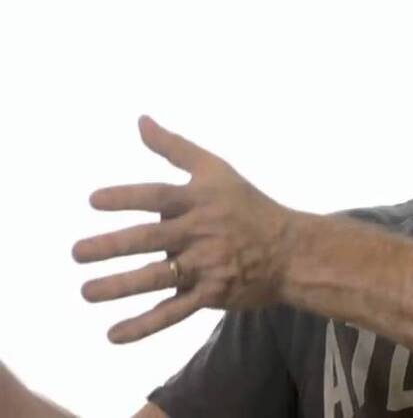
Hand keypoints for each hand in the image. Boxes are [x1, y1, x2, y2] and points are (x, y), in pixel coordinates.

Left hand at [73, 115, 298, 343]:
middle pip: (151, 239)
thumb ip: (175, 148)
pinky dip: (144, 325)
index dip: (127, 198)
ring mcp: (207, 266)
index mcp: (201, 201)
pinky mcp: (211, 295)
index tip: (94, 201)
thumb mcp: (216, 171)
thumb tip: (140, 121)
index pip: (158, 197)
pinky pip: (173, 312)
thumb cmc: (249, 206)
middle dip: (112, 246)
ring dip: (120, 286)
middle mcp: (202, 233)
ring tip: (87, 291)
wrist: (291, 251)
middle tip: (77, 252)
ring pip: (158, 278)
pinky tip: (114, 334)